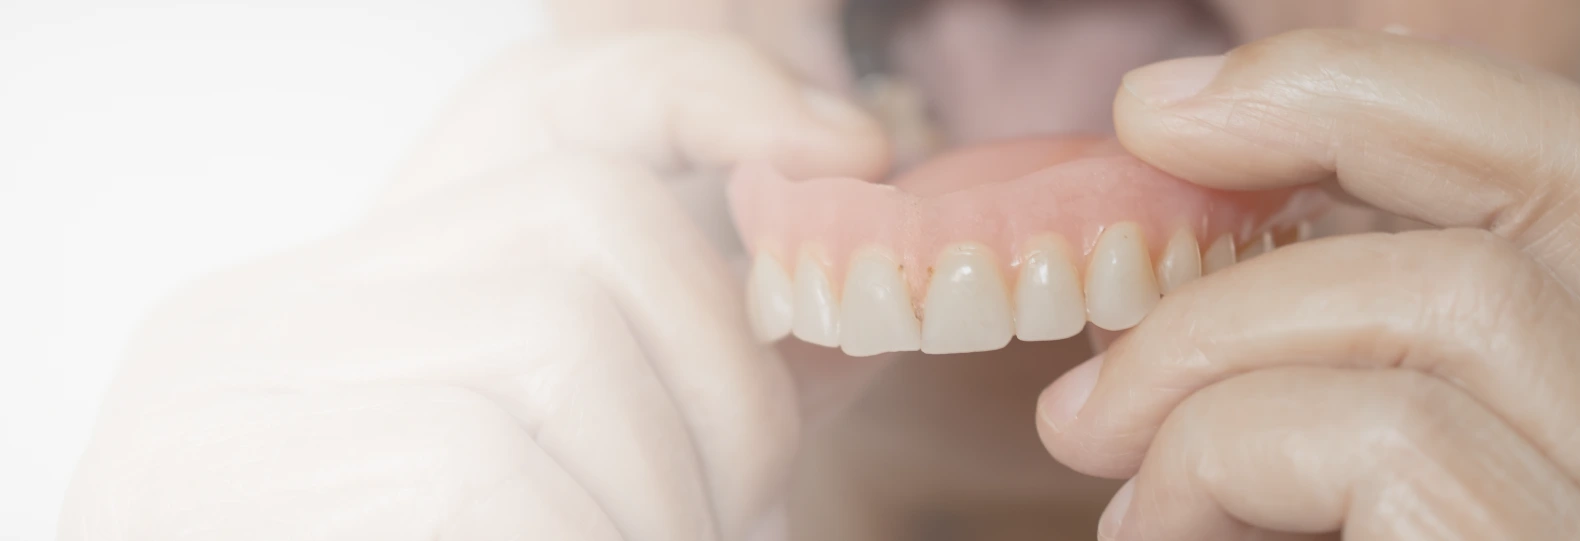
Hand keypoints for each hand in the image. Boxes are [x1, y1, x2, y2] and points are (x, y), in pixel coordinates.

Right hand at [58, 24, 884, 540]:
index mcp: (345, 304)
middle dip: (720, 377)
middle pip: (585, 223)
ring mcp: (225, 396)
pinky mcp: (219, 482)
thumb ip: (666, 399)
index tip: (849, 154)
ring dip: (656, 488)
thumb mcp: (576, 491)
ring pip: (551, 335)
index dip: (708, 94)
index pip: (538, 103)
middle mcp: (263, 316)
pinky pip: (485, 469)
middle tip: (728, 516)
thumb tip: (840, 306)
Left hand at [1036, 30, 1579, 539]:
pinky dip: (1218, 454)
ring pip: (1458, 302)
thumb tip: (1210, 226)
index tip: (1196, 104)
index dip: (1395, 93)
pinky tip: (1157, 527)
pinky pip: (1387, 436)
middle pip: (1579, 175)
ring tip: (1099, 433)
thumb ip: (1332, 365)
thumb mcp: (1345, 489)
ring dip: (1219, 339)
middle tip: (1146, 133)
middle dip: (1334, 108)